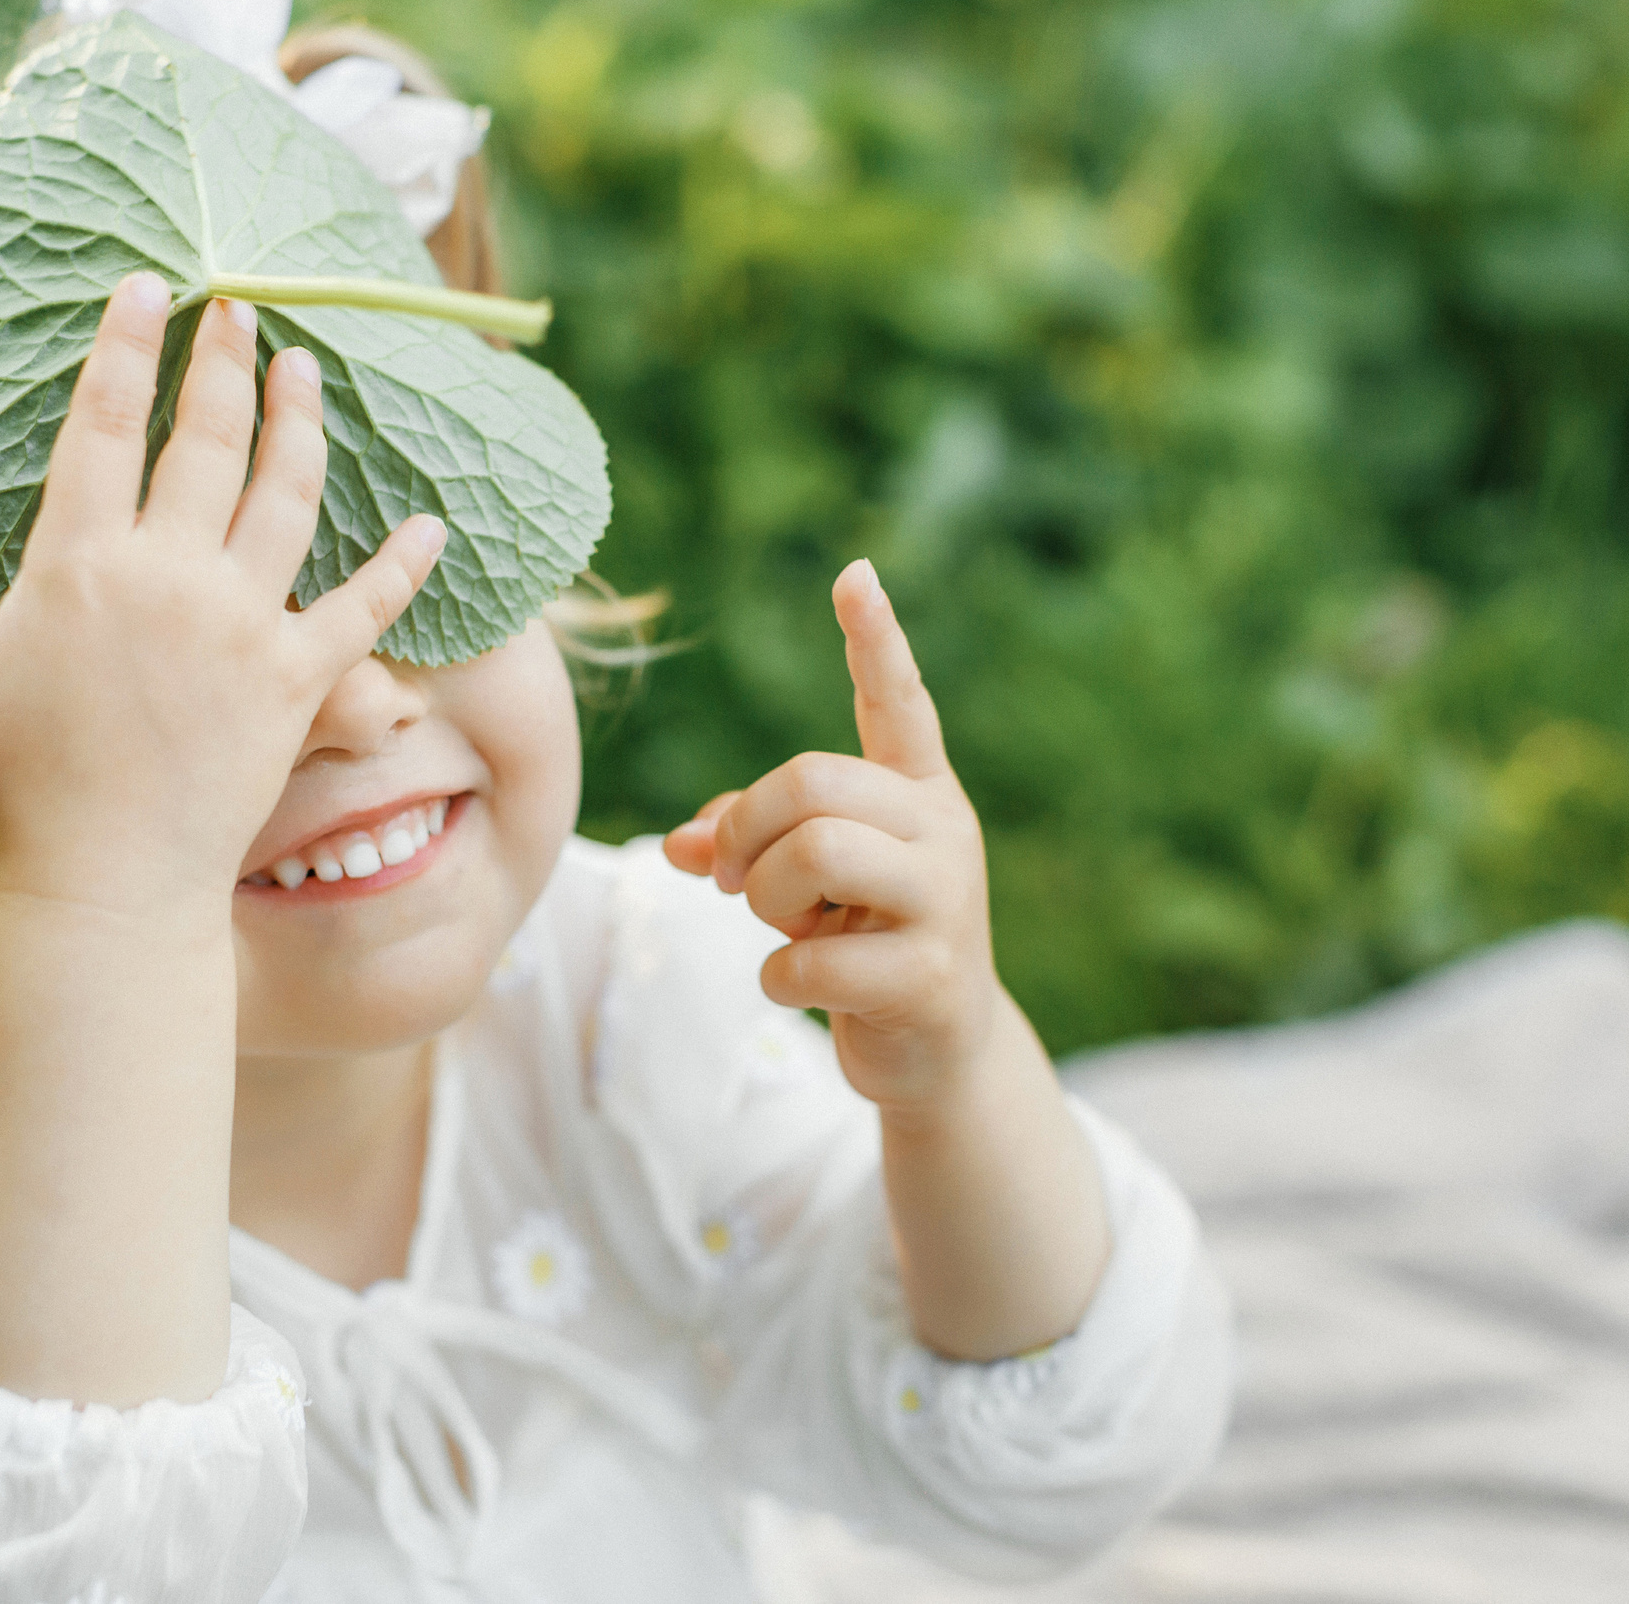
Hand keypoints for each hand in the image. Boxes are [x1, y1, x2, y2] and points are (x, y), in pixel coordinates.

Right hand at [0, 276, 446, 914]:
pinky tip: (433, 524)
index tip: (149, 289)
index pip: (105, 426)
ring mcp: (242, 625)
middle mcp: (169, 577)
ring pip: (287, 497)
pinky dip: (404, 565)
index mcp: (80, 564)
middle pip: (208, 440)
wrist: (106, 885)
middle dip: (224, 361)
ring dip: (302, 425)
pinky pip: (365, 609)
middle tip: (239, 307)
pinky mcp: (298, 681)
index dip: (127, 349)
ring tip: (308, 371)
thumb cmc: (16, 790)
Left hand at [665, 558, 1021, 1108]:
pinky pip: (811, 956)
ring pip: (817, 853)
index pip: (898, 703)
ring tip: (783, 927)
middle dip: (749, 830)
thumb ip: (748, 839)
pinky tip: (800, 987)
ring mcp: (946, 903)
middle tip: (734, 880)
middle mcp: (943, 832)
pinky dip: (778, 977)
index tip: (853, 574)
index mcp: (918, 792)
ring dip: (766, 898)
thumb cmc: (864, 942)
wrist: (937, 1054)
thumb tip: (681, 844)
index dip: (874, 640)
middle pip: (813, 781)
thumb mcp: (808, 882)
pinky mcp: (929, 978)